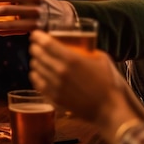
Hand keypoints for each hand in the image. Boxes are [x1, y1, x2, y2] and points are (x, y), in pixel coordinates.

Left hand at [28, 30, 143, 143]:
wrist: (108, 109)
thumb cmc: (108, 83)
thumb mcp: (101, 59)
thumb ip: (87, 50)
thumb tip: (79, 44)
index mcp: (71, 59)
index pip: (46, 43)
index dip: (37, 36)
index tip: (36, 34)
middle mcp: (60, 71)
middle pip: (37, 54)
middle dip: (35, 47)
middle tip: (37, 46)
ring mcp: (55, 85)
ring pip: (35, 67)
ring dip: (35, 61)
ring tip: (39, 59)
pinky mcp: (53, 97)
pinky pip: (37, 82)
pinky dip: (36, 75)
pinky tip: (39, 73)